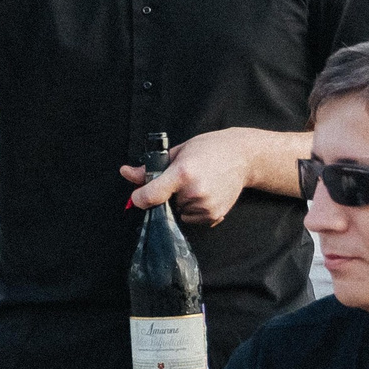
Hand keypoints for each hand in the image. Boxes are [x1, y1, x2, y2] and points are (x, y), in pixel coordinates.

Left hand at [123, 130, 260, 225]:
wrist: (242, 156)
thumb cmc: (209, 149)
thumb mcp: (178, 151)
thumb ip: (150, 168)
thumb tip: (126, 173)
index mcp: (182, 173)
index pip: (151, 196)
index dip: (140, 198)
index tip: (138, 196)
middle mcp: (194, 192)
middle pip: (164, 205)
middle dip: (167, 195)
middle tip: (182, 180)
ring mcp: (206, 206)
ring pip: (178, 213)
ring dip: (181, 203)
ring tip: (197, 184)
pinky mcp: (214, 215)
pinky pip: (192, 219)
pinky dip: (193, 210)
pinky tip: (204, 193)